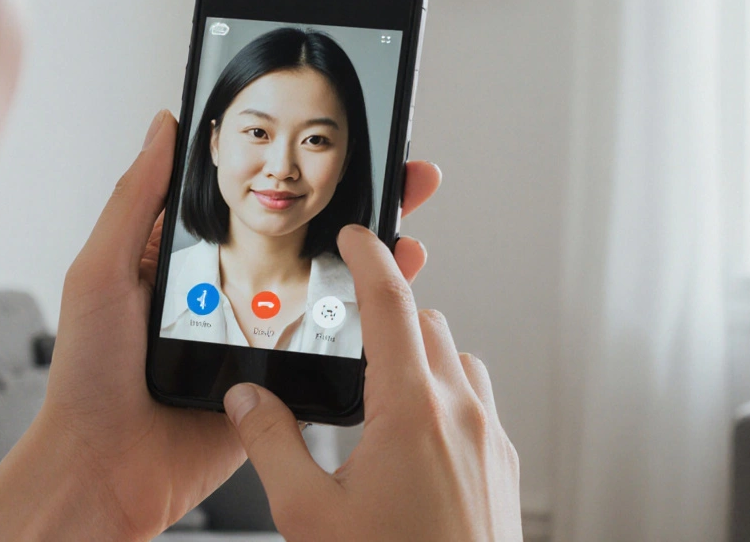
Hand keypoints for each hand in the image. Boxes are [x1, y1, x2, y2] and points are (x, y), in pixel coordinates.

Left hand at [0, 110, 443, 541]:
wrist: (103, 469)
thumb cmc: (87, 376)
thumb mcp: (102, 270)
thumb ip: (137, 199)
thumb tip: (164, 127)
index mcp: (186, 260)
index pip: (255, 201)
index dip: (300, 173)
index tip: (343, 143)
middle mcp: (226, 293)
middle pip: (305, 239)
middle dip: (360, 207)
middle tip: (405, 177)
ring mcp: (254, 337)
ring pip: (326, 291)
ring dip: (374, 263)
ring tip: (410, 235)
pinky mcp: (275, 385)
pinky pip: (326, 350)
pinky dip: (365, 328)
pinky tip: (392, 304)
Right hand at [223, 226, 521, 540]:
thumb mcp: (310, 516)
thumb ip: (272, 446)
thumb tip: (247, 402)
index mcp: (412, 412)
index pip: (391, 305)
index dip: (370, 259)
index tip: (357, 237)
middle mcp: (461, 414)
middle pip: (426, 324)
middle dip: (386, 315)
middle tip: (346, 331)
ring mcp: (489, 440)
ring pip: (455, 359)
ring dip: (418, 355)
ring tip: (375, 389)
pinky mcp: (502, 467)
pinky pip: (476, 400)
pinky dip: (443, 393)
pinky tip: (410, 438)